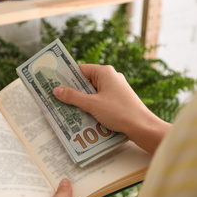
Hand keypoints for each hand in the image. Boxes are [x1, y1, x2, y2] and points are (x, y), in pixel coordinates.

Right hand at [53, 64, 169, 152]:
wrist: (142, 127)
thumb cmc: (118, 112)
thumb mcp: (92, 104)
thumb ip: (73, 97)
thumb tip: (56, 90)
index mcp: (105, 72)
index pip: (80, 70)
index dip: (67, 77)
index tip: (54, 84)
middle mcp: (111, 77)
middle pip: (86, 81)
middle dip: (73, 90)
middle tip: (57, 98)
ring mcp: (116, 88)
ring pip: (92, 91)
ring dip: (81, 100)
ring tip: (67, 108)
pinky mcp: (118, 99)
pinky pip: (100, 99)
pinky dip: (91, 105)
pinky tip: (83, 115)